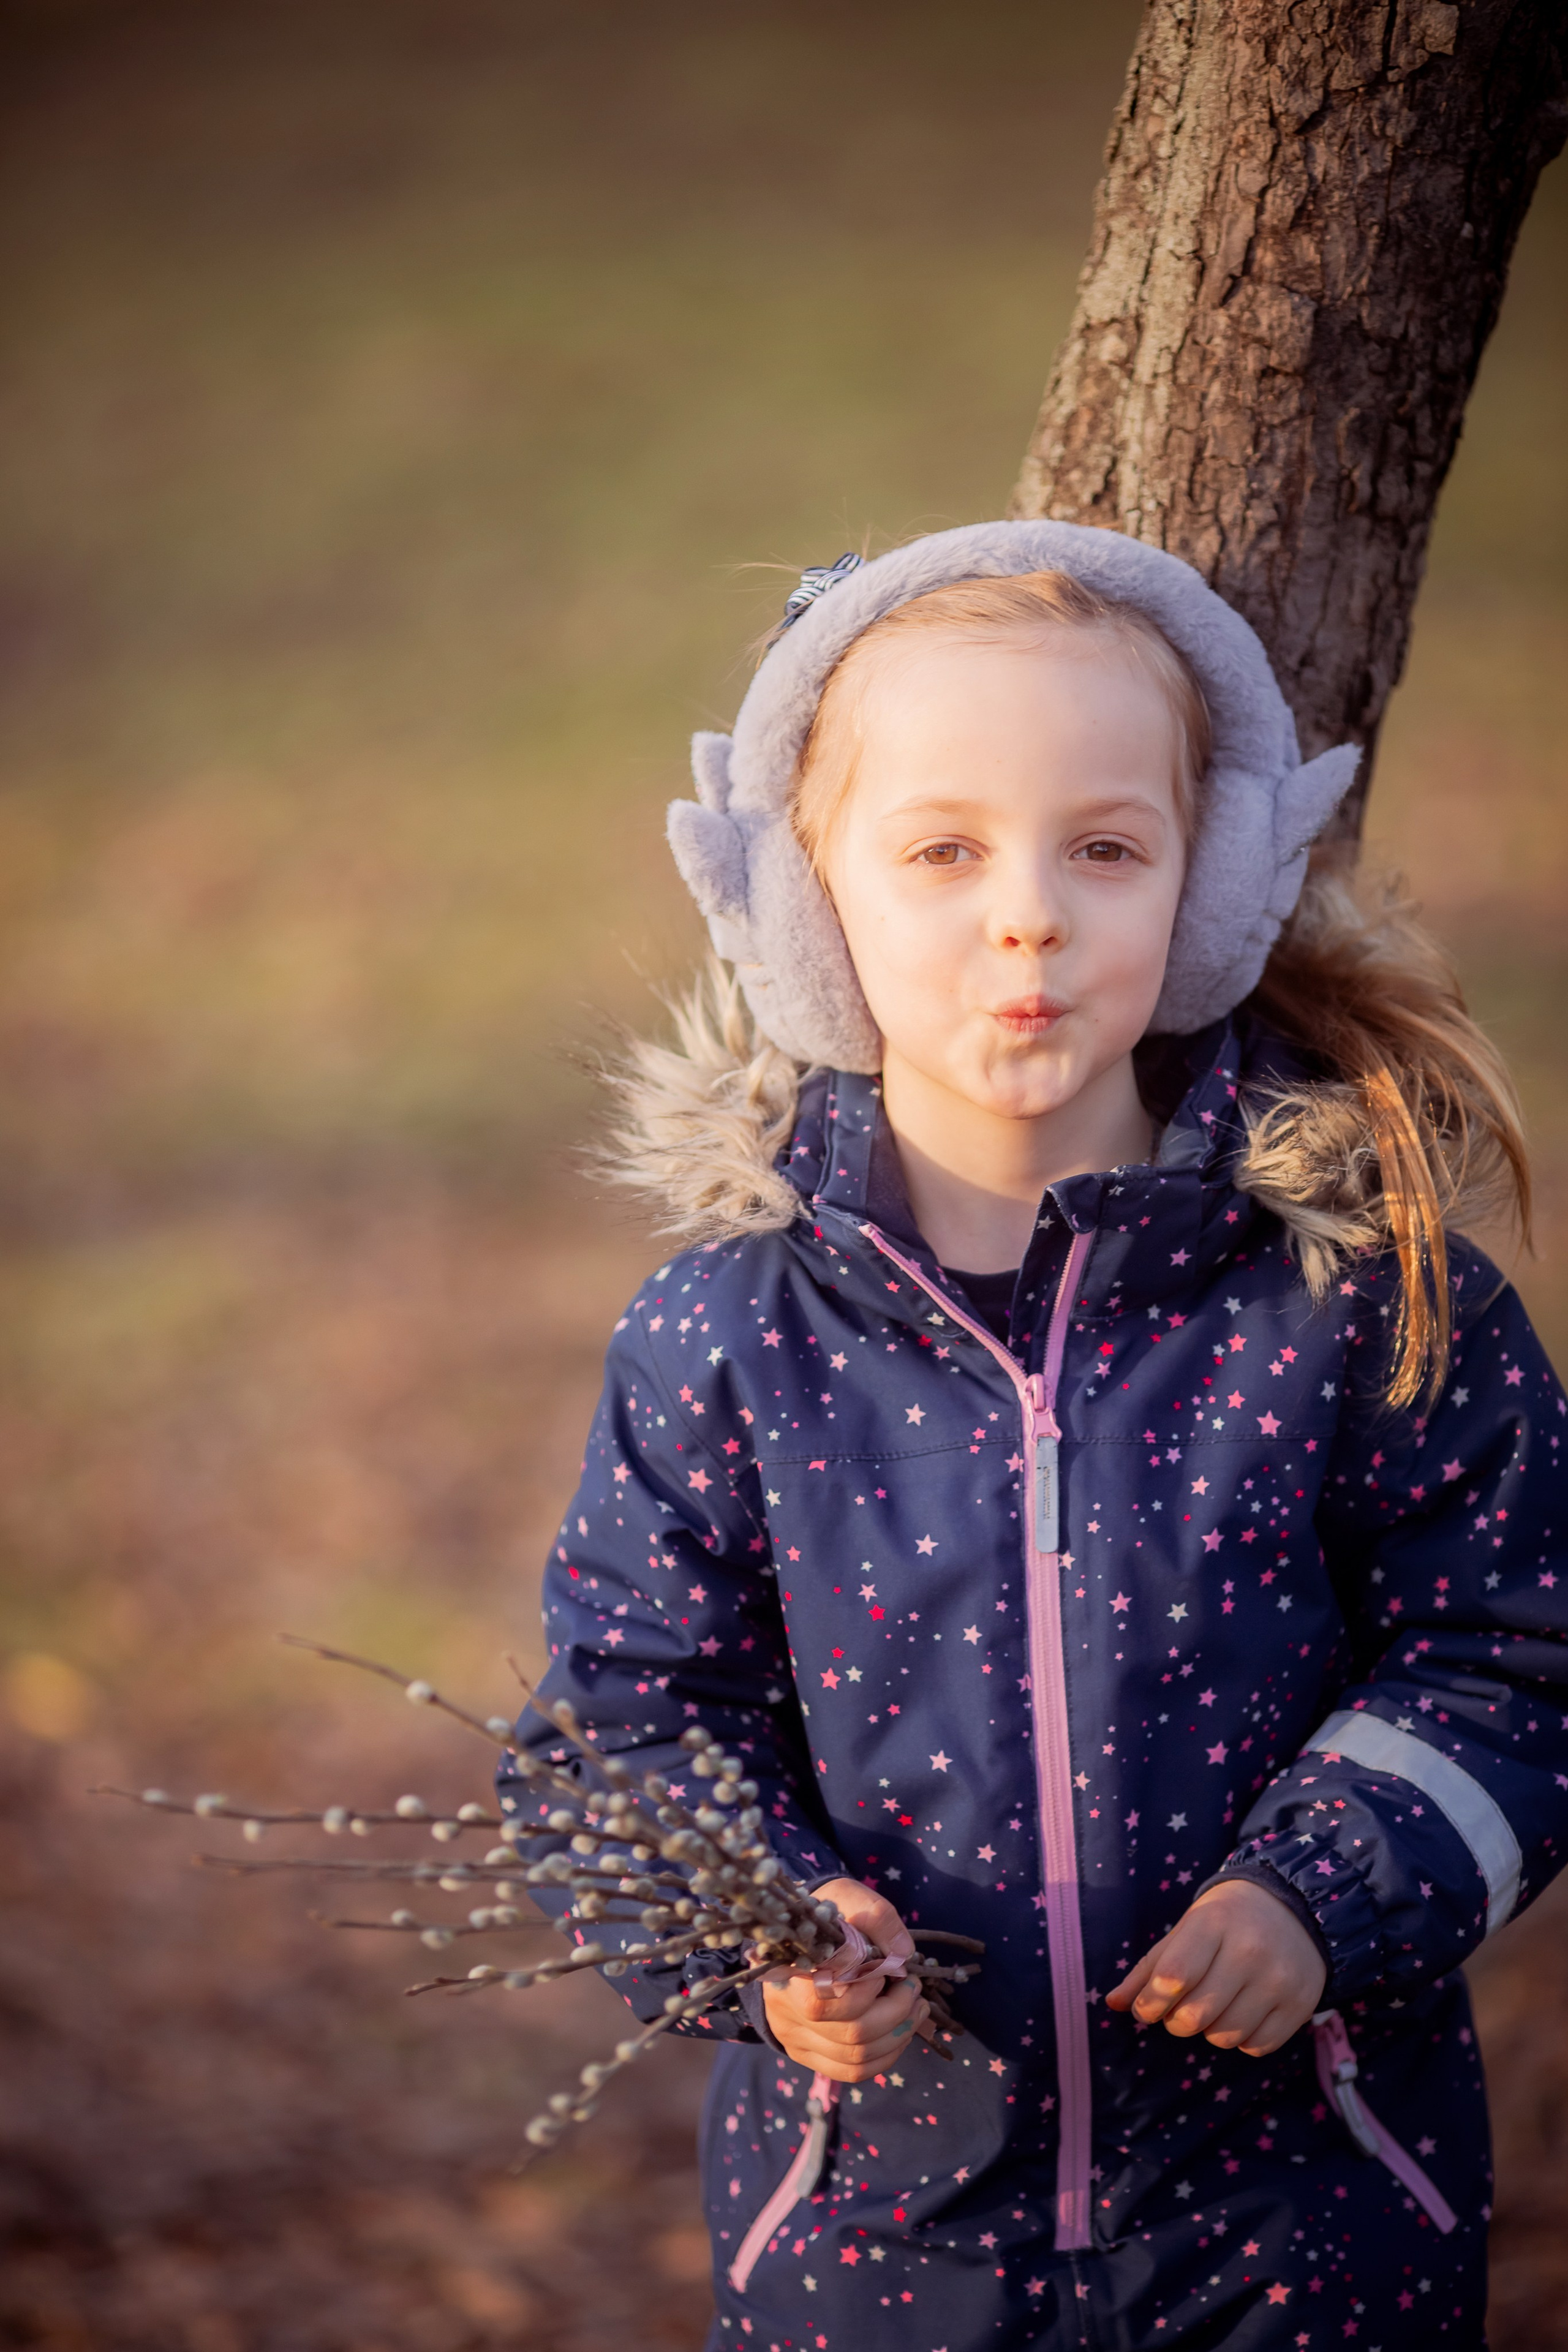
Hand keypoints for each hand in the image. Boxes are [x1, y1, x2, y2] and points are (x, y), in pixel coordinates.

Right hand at [760, 1878, 929, 2083]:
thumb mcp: (850, 1898)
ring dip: (897, 2037)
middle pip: (851, 2034)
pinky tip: (900, 2035)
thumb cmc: (828, 1916)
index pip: (830, 2001)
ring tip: (916, 2009)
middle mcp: (786, 2014)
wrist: (800, 1933)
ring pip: (854, 2058)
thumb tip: (904, 1953)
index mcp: (789, 1973)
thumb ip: (877, 1918)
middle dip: (896, 2013)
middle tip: (914, 1989)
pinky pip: (849, 2072)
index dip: (869, 1989)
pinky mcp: (806, 2054)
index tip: (892, 1968)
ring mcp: (795, 2039)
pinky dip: (883, 2058)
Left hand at [1106, 1877, 1326, 2056]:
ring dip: (1208, 2032)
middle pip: (1195, 2015)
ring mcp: (1279, 1980)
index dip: (1151, 2002)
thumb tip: (1114, 2004)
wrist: (1294, 1909)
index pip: (1173, 1975)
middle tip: (1176, 2011)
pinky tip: (1241, 2014)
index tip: (1145, 2009)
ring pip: (1224, 2037)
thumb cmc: (1226, 1920)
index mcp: (1214, 1922)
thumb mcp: (1186, 1929)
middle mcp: (1250, 1950)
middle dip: (1175, 2022)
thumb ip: (1149, 1968)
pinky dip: (1241, 2040)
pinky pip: (1256, 2046)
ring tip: (1211, 2009)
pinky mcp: (1300, 2005)